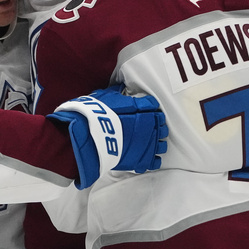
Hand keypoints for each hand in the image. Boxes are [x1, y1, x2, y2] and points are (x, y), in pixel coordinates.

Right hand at [48, 84, 167, 188]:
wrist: (87, 137)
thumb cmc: (95, 116)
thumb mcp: (105, 97)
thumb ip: (115, 92)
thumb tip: (120, 86)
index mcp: (140, 108)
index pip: (152, 105)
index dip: (149, 107)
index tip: (145, 109)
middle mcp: (147, 126)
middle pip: (160, 125)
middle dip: (156, 125)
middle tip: (149, 126)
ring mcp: (146, 144)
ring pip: (161, 143)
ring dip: (156, 142)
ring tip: (150, 142)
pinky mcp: (140, 159)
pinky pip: (154, 161)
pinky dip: (153, 160)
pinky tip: (148, 157)